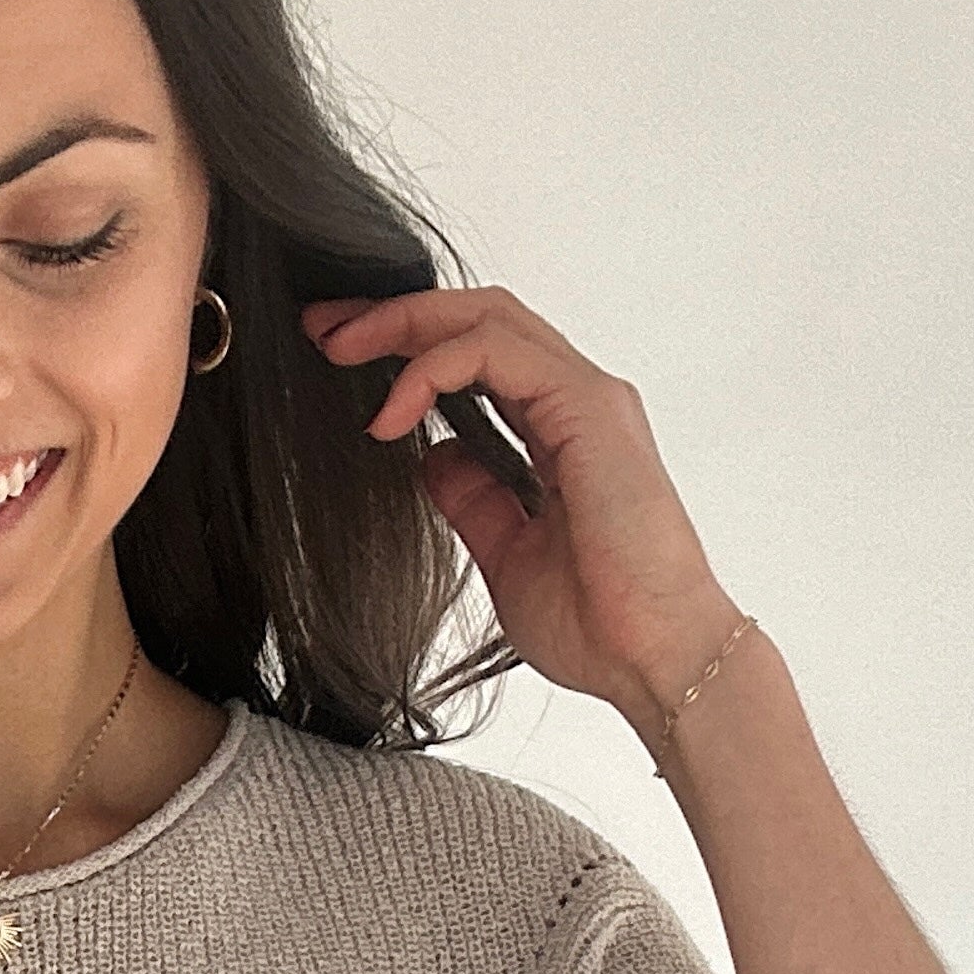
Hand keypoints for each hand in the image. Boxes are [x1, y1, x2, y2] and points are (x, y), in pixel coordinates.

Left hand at [300, 283, 745, 744]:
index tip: (340, 359)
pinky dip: (433, 369)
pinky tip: (392, 412)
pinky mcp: (588, 408)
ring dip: (405, 323)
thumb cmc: (599, 622)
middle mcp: (574, 403)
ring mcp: (586, 399)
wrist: (651, 658)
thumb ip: (472, 501)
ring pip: (486, 316)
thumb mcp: (504, 554)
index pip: (477, 356)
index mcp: (558, 432)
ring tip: (340, 350)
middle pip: (477, 318)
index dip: (406, 346)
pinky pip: (496, 353)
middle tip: (322, 329)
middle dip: (393, 315)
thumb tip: (431, 461)